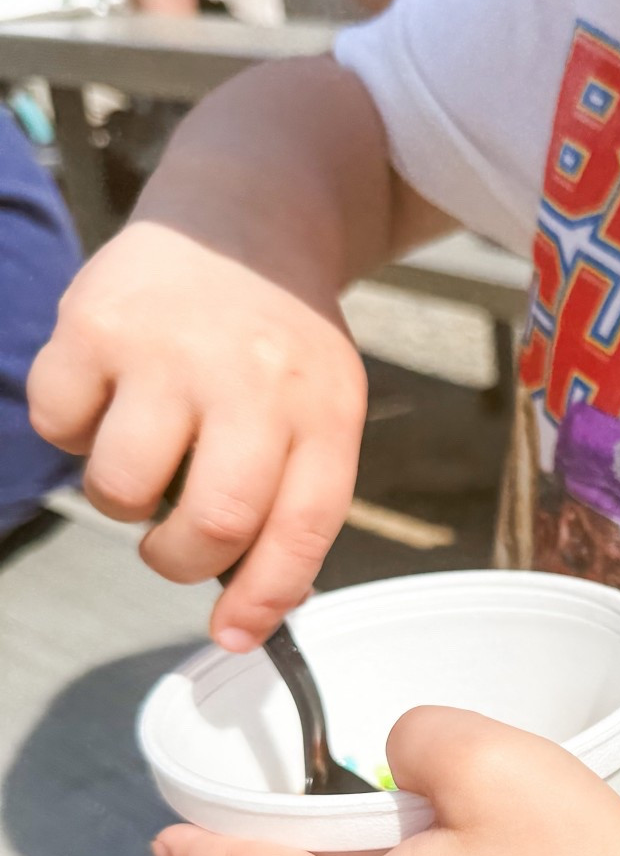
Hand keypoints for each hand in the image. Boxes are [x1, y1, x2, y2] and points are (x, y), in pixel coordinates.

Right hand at [28, 219, 367, 647]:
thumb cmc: (278, 343)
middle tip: (170, 545)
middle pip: (212, 522)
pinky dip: (73, 432)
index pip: (300, 530)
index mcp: (322, 412)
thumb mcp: (320, 411)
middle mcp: (252, 381)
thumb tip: (246, 612)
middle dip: (177, 561)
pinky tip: (109, 397)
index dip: (263, 597)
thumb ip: (293, 502)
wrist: (242, 220)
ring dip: (122, 499)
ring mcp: (169, 351)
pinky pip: (61, 427)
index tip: (233, 634)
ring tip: (145, 454)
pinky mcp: (95, 324)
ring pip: (122, 487)